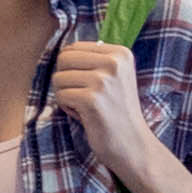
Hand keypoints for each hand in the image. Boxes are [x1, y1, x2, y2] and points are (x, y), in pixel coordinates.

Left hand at [46, 40, 171, 192]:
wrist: (133, 145)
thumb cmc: (117, 111)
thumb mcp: (115, 77)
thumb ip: (95, 60)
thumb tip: (65, 49)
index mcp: (121, 53)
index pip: (74, 47)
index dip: (72, 68)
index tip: (90, 84)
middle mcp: (114, 63)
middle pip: (63, 59)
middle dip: (65, 79)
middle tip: (82, 96)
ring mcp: (103, 81)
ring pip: (58, 78)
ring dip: (65, 95)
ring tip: (86, 107)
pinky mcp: (92, 100)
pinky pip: (61, 96)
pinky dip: (67, 108)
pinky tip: (84, 116)